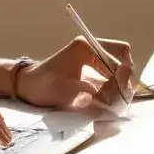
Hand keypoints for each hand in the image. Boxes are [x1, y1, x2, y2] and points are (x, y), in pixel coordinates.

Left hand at [16, 37, 134, 111]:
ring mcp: (93, 62)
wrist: (28, 87)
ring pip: (119, 75)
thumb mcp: (63, 91)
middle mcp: (92, 50)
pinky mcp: (93, 74)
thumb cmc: (42, 85)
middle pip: (123, 64)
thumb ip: (89, 93)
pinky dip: (112, 95)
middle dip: (122, 84)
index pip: (120, 53)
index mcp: (85, 47)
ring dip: (118, 92)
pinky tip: (103, 106)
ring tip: (106, 105)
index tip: (121, 92)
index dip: (125, 73)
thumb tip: (112, 94)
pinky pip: (112, 83)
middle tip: (112, 102)